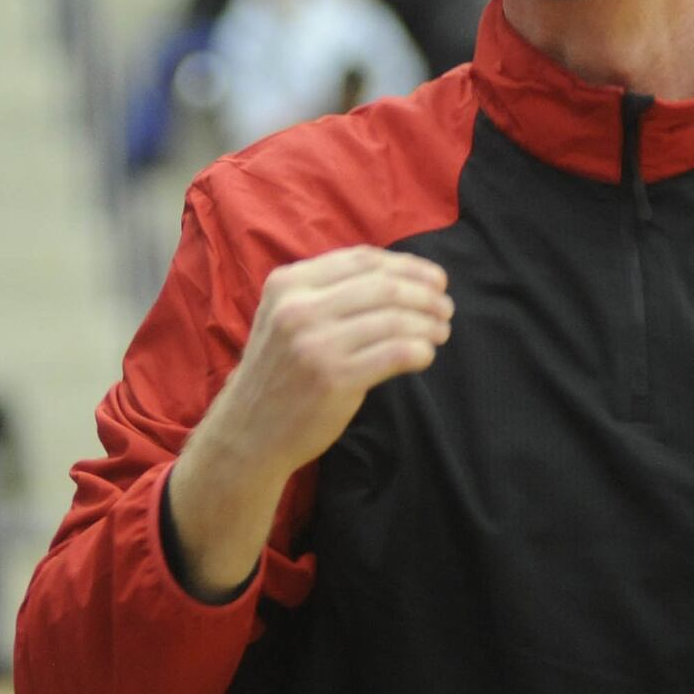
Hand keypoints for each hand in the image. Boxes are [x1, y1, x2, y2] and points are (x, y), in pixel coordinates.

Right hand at [167, 246, 451, 599]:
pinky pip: (395, 353)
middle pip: (384, 286)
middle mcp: (299, 308)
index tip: (433, 279)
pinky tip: (424, 355)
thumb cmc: (279, 372)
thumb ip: (329, 291)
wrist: (247, 433)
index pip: (363, 260)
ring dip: (428, 323)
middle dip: (425, 294)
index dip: (407, 266)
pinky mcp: (335, 379)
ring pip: (395, 319)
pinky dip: (420, 351)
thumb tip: (401, 274)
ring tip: (441, 331)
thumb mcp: (285, 316)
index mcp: (288, 284)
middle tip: (445, 306)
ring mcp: (316, 344)